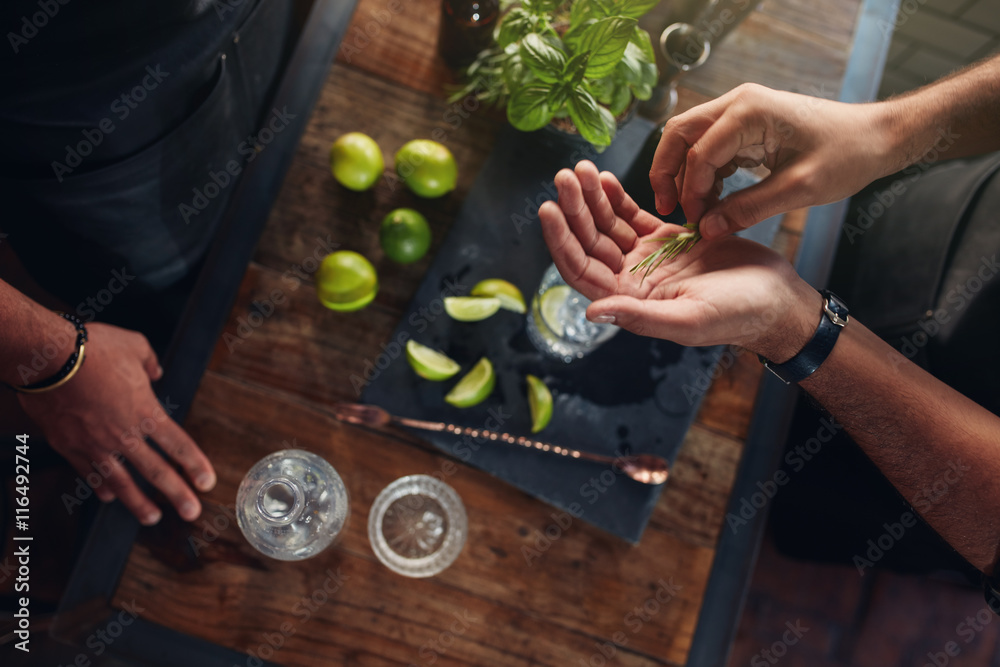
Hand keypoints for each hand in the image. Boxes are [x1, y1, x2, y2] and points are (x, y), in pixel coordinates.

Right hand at [17, 322, 215, 524]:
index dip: (195, 465)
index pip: (178, 445)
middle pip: (156, 471)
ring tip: (152, 518)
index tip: (207, 482)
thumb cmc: (94, 349)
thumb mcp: (134, 345)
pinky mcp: (68, 446)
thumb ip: (150, 362)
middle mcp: (123, 434)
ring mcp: (95, 444)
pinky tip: (107, 497)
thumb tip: (156, 371)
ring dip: (138, 502)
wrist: (48, 358)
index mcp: (145, 411)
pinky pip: (88, 472)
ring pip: (121, 481)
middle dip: (177, 494)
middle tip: (191, 513)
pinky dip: (99, 486)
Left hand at [539, 161, 819, 359]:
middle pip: (589, 241)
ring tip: (579, 169)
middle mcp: (630, 280)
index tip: (549, 209)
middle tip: (564, 176)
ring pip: (607, 225)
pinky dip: (616, 197)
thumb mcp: (688, 319)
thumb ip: (640, 316)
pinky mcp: (666, 239)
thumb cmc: (737, 315)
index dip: (561, 241)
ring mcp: (647, 258)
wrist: (775, 299)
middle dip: (574, 209)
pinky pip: (632, 215)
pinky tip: (602, 178)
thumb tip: (592, 312)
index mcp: (629, 301)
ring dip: (591, 198)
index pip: (581, 270)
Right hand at [649, 83, 892, 238]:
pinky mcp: (745, 126)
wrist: (877, 137)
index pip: (699, 153)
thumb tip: (706, 229)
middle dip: (668, 173)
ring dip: (684, 175)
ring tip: (694, 211)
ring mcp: (739, 112)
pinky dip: (703, 175)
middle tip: (669, 209)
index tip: (696, 223)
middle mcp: (737, 103)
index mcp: (749, 112)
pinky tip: (713, 201)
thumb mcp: (799, 189)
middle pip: (679, 134)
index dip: (691, 191)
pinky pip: (709, 148)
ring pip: (688, 140)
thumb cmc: (847, 155)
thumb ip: (749, 209)